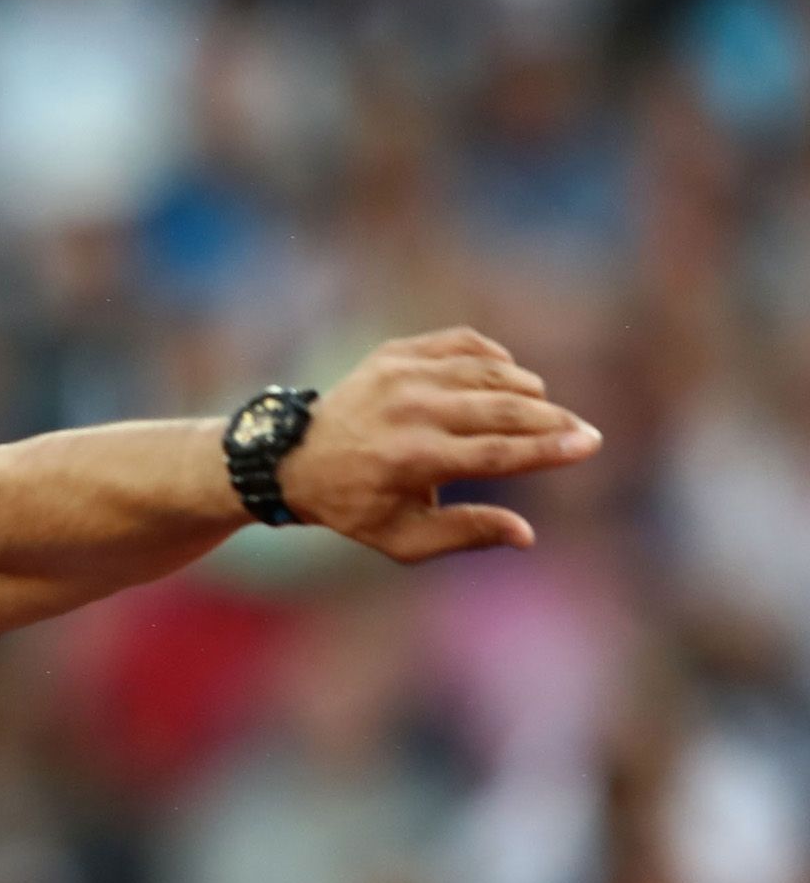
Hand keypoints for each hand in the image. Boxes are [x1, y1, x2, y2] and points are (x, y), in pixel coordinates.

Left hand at [279, 327, 600, 561]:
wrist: (293, 458)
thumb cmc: (355, 507)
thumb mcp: (402, 539)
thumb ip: (466, 534)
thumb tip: (527, 534)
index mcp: (412, 459)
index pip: (499, 453)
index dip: (550, 449)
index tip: (590, 444)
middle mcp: (410, 410)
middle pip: (503, 409)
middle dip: (552, 420)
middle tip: (582, 430)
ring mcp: (402, 374)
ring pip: (490, 372)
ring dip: (526, 389)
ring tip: (542, 411)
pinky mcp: (397, 351)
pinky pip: (464, 343)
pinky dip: (494, 358)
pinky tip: (507, 377)